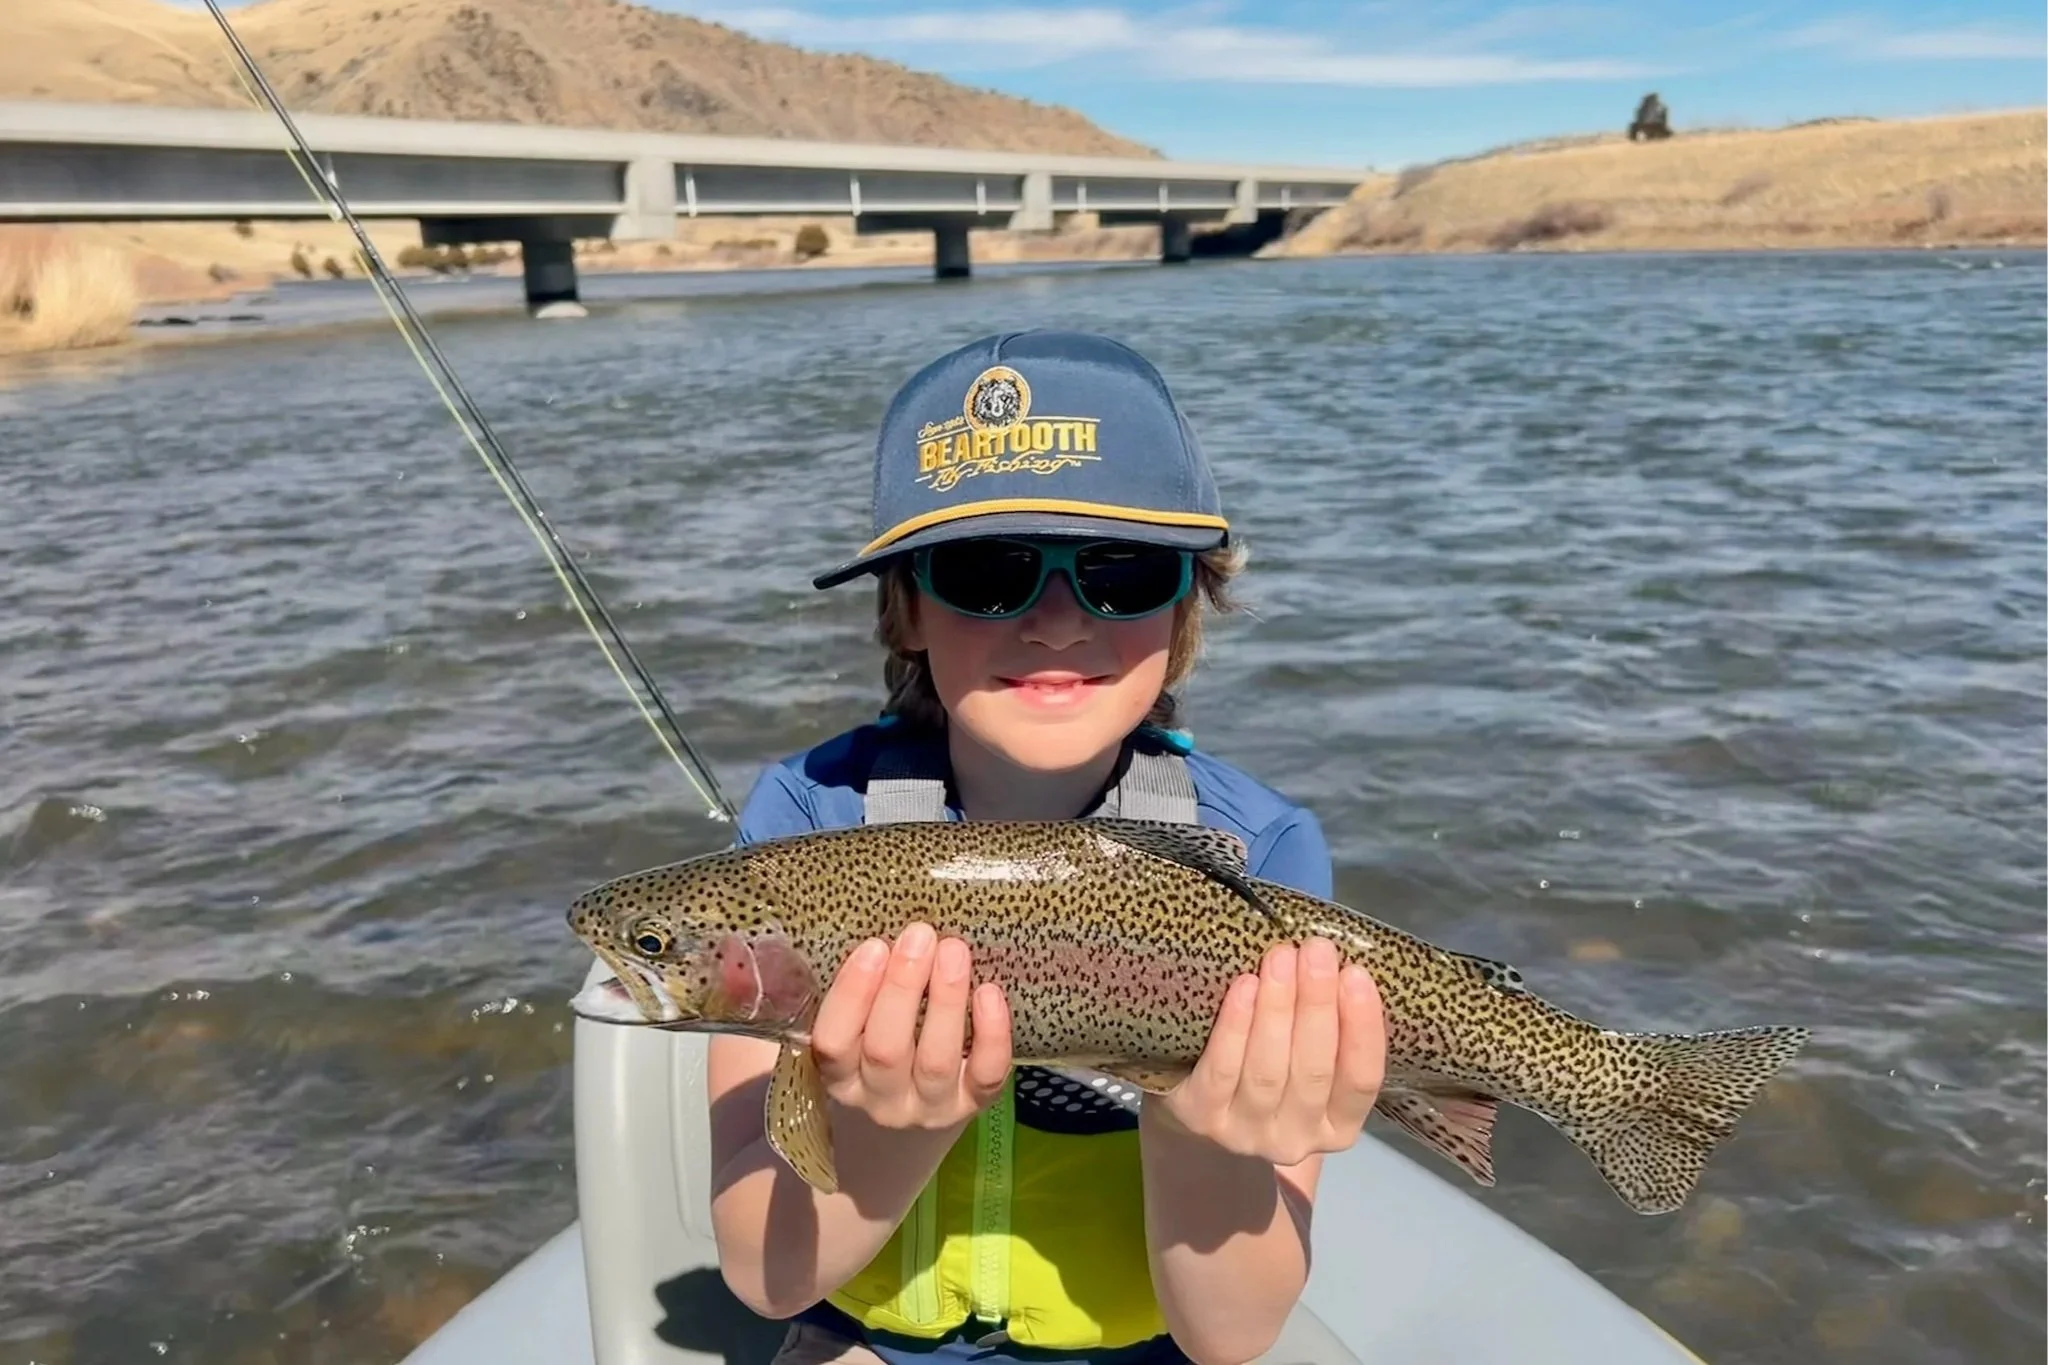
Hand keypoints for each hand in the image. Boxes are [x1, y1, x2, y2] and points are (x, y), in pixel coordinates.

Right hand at [809, 922, 1012, 1131]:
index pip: (833, 1042)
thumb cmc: (887, 1037)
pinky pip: (985, 1074)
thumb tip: (895, 932)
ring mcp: (929, 1108)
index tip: (873, 946)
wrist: (924, 1101)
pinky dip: (990, 1033)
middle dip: (902, 987)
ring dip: (945, 1000)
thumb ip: (868, 987)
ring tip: (953, 952)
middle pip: (885, 1050)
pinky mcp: (973, 1104)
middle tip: (919, 936)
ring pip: (935, 1061)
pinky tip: (989, 992)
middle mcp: (881, 1100)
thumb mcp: (863, 1022)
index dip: (851, 994)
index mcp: (841, 1076)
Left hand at [1154, 938, 1385, 1167]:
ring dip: (1277, 1008)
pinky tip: (1245, 986)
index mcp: (1338, 1126)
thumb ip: (1328, 1027)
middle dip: (1317, 1004)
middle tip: (1317, 950)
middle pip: (1314, 1070)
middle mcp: (1297, 1138)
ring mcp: (1247, 1134)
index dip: (1363, 1028)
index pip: (1362, 1080)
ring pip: (1268, 1070)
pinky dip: (1236, 1026)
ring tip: (1281, 957)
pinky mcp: (1202, 1118)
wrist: (1197, 1105)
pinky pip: (1222, 1069)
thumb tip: (1333, 960)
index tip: (1357, 974)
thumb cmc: (1268, 1067)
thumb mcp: (1306, 1059)